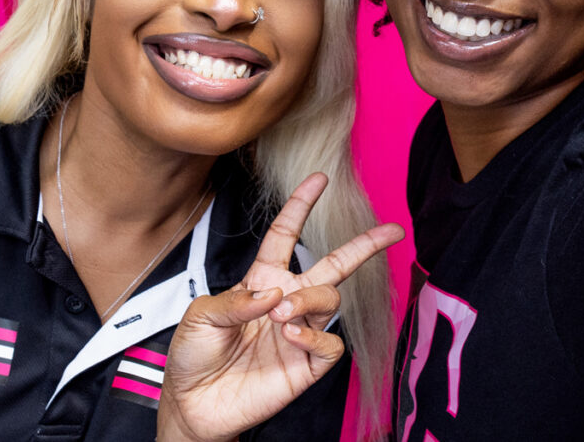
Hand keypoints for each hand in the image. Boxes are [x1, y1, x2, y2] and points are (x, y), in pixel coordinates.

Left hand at [157, 173, 402, 441]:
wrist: (192, 403)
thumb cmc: (192, 357)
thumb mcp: (200, 317)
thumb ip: (235, 301)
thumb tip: (275, 294)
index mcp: (262, 281)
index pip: (287, 236)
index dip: (301, 206)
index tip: (319, 180)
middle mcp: (287, 302)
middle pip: (334, 265)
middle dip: (365, 246)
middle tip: (390, 231)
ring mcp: (300, 333)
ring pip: (331, 300)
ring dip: (309, 300)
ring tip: (281, 314)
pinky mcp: (307, 365)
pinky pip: (330, 344)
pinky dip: (313, 337)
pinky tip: (291, 336)